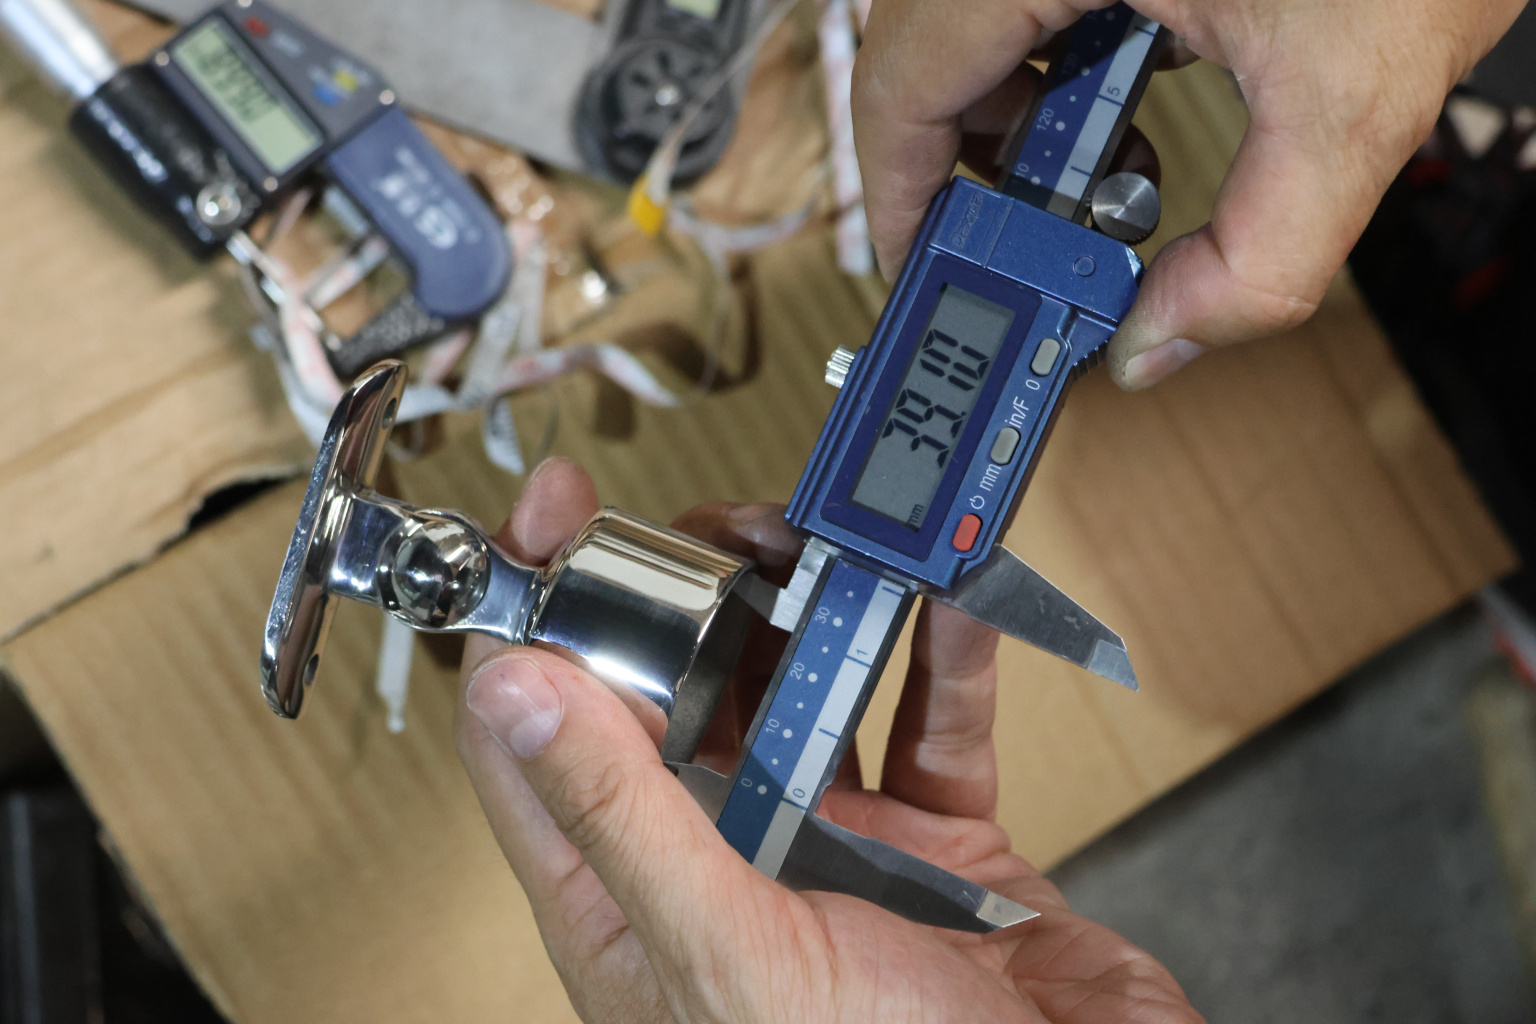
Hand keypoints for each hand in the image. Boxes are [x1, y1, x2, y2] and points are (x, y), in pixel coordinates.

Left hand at [456, 457, 1202, 1023]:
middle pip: (678, 695)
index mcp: (635, 905)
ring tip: (824, 544)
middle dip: (694, 597)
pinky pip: (934, 724)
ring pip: (804, 693)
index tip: (552, 519)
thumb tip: (515, 689)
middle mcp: (723, 866)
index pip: (546, 745)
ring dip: (815, 611)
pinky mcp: (939, 845)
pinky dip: (947, 657)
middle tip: (722, 525)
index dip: (535, 623)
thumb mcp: (724, 951)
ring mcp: (834, 848)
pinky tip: (948, 601)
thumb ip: (620, 818)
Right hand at [851, 0, 1527, 388]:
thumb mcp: (1355, 100)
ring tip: (1104, 165)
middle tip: (1033, 232)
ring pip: (968, 15)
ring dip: (1016, 107)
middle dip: (970, 158)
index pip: (900, 80)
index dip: (899, 192)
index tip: (925, 266)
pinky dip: (1061, 51)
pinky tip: (1137, 86)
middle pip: (922, 50)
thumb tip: (1158, 340)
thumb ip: (1258, 259)